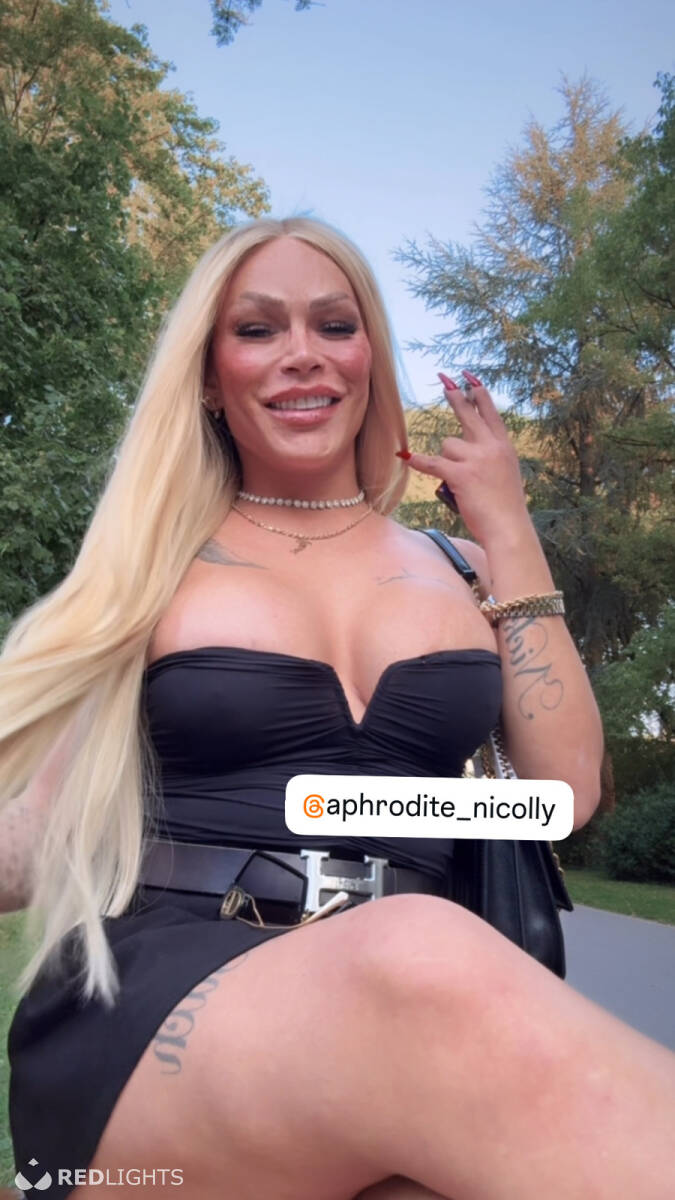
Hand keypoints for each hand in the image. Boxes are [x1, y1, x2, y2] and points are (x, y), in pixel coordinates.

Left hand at [403, 371, 529, 547]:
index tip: (469, 377)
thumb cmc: (505, 507)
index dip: (478, 392)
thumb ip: (490, 457)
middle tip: (444, 379)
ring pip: (448, 444)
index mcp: (504, 446)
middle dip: (456, 395)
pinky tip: (406, 456)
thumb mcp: (505, 474)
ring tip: (461, 483)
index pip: (489, 411)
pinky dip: (419, 462)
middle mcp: (492, 446)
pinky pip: (433, 463)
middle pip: (468, 413)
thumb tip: (461, 450)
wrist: (509, 527)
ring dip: (448, 460)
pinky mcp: (461, 474)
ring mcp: (477, 458)